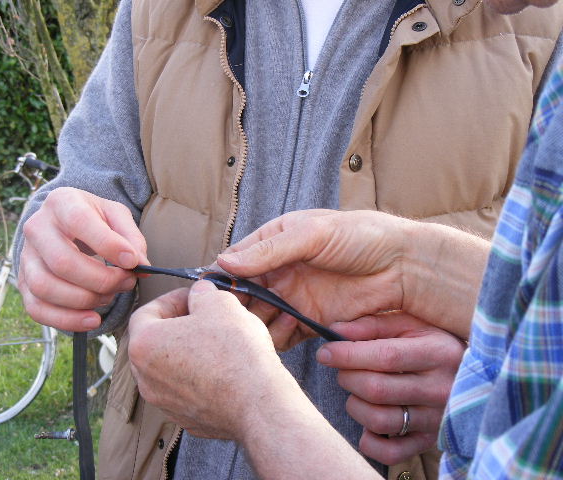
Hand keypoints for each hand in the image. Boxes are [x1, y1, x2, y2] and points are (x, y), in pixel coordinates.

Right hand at [18, 187, 148, 330]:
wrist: (65, 223)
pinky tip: (92, 319)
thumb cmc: (94, 219)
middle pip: (62, 262)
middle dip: (101, 280)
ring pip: (46, 287)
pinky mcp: (24, 283)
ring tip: (109, 296)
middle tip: (126, 282)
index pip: (79, 222)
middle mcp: (37, 228)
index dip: (108, 245)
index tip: (133, 262)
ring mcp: (26, 257)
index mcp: (62, 203)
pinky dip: (66, 320)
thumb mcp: (116, 216)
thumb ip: (132, 237)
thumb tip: (141, 266)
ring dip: (84, 300)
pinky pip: (37, 309)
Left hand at [127, 281, 287, 439]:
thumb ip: (202, 292)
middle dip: (181, 325)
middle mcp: (147, 377)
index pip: (147, 312)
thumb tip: (201, 293)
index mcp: (145, 344)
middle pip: (157, 341)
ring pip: (172, 367)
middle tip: (205, 317)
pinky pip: (188, 389)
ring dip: (191, 352)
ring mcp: (165, 401)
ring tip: (219, 342)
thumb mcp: (220, 302)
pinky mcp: (186, 417)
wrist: (258, 403)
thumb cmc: (236, 356)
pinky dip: (202, 377)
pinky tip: (225, 368)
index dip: (172, 299)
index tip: (192, 297)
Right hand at [218, 209, 487, 341]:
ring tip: (261, 324)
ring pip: (259, 317)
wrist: (403, 267)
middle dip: (235, 306)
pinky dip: (277, 337)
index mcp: (276, 241)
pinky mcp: (309, 320)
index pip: (236, 260)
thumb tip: (225, 261)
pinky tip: (286, 330)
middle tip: (231, 317)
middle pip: (243, 293)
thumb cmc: (361, 237)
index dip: (221, 277)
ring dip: (255, 323)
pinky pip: (282, 334)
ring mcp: (294, 297)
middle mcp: (280, 270)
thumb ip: (269, 250)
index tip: (210, 294)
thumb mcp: (312, 234)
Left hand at [316, 312, 465, 464]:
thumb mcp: (411, 323)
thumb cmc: (433, 341)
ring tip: (357, 391)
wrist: (475, 373)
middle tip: (345, 369)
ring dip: (354, 405)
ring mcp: (436, 418)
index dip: (348, 355)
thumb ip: (373, 325)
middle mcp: (440, 388)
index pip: (384, 357)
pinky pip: (391, 452)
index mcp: (437, 353)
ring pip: (379, 420)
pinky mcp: (429, 440)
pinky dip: (369, 441)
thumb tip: (335, 331)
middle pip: (377, 389)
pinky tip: (366, 423)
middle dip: (348, 377)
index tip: (325, 352)